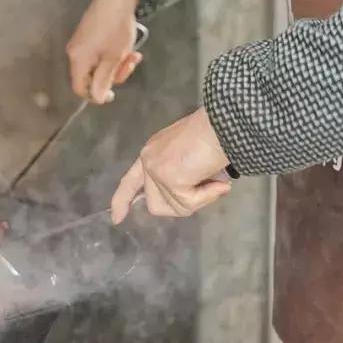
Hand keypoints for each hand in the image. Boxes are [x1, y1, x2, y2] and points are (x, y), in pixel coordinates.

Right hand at [66, 0, 143, 104]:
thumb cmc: (116, 28)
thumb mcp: (114, 57)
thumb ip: (104, 79)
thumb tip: (96, 98)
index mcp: (77, 59)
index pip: (80, 88)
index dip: (95, 95)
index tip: (113, 94)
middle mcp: (75, 52)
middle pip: (91, 76)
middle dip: (113, 74)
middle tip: (130, 65)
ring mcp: (82, 43)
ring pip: (99, 64)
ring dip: (117, 64)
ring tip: (134, 54)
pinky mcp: (89, 35)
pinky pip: (100, 53)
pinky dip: (114, 54)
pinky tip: (129, 47)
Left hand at [111, 108, 231, 222]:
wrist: (226, 124)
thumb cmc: (216, 135)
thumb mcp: (189, 157)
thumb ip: (180, 175)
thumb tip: (186, 199)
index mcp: (152, 153)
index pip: (130, 181)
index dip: (122, 200)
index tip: (116, 218)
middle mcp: (148, 160)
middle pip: (155, 204)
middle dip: (183, 204)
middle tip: (209, 189)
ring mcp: (156, 170)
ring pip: (174, 207)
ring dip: (199, 200)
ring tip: (216, 181)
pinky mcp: (169, 178)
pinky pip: (188, 204)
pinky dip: (207, 197)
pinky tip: (220, 183)